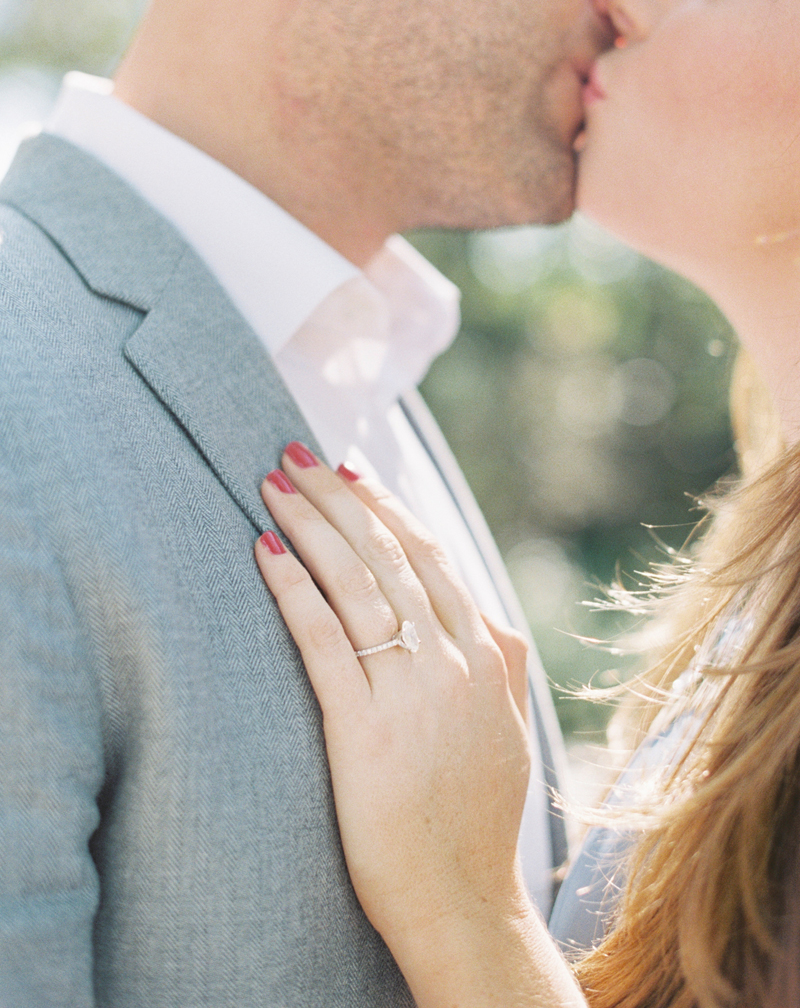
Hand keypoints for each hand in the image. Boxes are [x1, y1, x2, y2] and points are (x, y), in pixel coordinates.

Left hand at [254, 444, 532, 964]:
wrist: (468, 903)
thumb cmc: (478, 820)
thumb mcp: (509, 728)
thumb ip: (499, 664)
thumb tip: (483, 614)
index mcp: (490, 653)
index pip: (430, 556)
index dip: (385, 507)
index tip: (350, 472)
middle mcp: (455, 659)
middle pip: (388, 554)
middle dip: (337, 497)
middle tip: (294, 454)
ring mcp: (414, 691)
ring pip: (355, 583)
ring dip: (310, 526)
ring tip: (272, 485)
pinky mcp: (366, 728)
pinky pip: (324, 640)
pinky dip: (292, 589)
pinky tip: (264, 553)